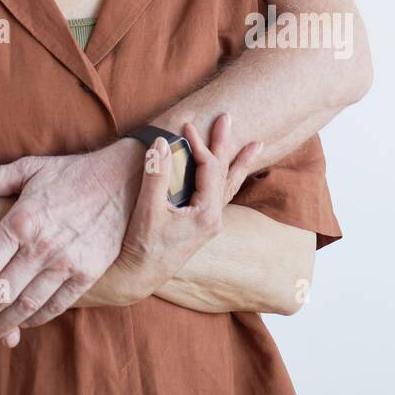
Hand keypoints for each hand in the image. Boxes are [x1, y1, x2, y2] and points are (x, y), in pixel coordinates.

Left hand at [0, 138, 145, 330]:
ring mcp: (67, 264)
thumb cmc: (69, 174)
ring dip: (3, 323)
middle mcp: (43, 246)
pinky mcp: (86, 276)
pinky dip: (34, 320)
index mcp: (23, 220)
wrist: (121, 183)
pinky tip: (20, 321)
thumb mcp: (28, 168)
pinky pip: (55, 307)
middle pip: (1, 292)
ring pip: (26, 306)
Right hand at [87, 115, 262, 308]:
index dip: (199, 144)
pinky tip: (231, 175)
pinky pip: (220, 196)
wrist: (139, 277)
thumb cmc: (143, 246)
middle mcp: (213, 219)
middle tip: (228, 118)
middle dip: (226, 145)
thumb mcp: (149, 210)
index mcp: (206, 214)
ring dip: (237, 162)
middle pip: (224, 173)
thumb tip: (161, 142)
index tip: (185, 125)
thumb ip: (156, 176)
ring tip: (255, 145)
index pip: (209, 169)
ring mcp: (208, 223)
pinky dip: (227, 180)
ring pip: (227, 185)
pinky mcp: (200, 226)